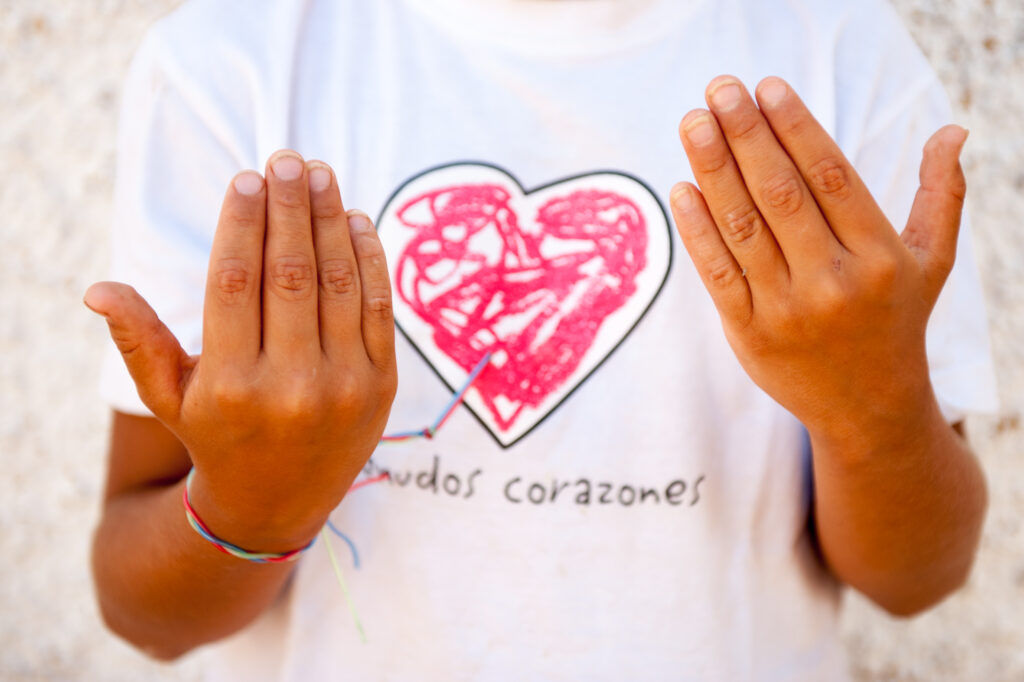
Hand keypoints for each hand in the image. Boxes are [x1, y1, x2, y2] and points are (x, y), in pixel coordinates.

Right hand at [85, 151, 396, 549]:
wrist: (279, 502)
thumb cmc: (216, 435)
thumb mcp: (169, 397)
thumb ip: (138, 341)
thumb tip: (98, 289)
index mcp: (229, 385)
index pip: (236, 283)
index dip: (242, 224)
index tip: (247, 177)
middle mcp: (290, 386)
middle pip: (291, 274)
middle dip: (289, 208)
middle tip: (288, 158)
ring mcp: (343, 385)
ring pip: (338, 284)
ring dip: (331, 221)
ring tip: (320, 175)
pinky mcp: (380, 384)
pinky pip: (377, 308)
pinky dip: (369, 259)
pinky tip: (354, 220)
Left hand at [670, 76, 966, 442]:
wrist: (867, 410)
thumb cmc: (896, 321)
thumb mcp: (931, 262)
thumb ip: (940, 195)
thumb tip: (952, 130)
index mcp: (880, 257)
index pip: (831, 177)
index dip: (796, 128)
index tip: (767, 88)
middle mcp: (835, 282)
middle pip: (782, 195)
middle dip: (747, 136)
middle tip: (719, 89)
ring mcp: (788, 310)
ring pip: (744, 228)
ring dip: (713, 170)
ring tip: (692, 123)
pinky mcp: (749, 333)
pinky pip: (718, 273)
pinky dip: (698, 230)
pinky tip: (682, 188)